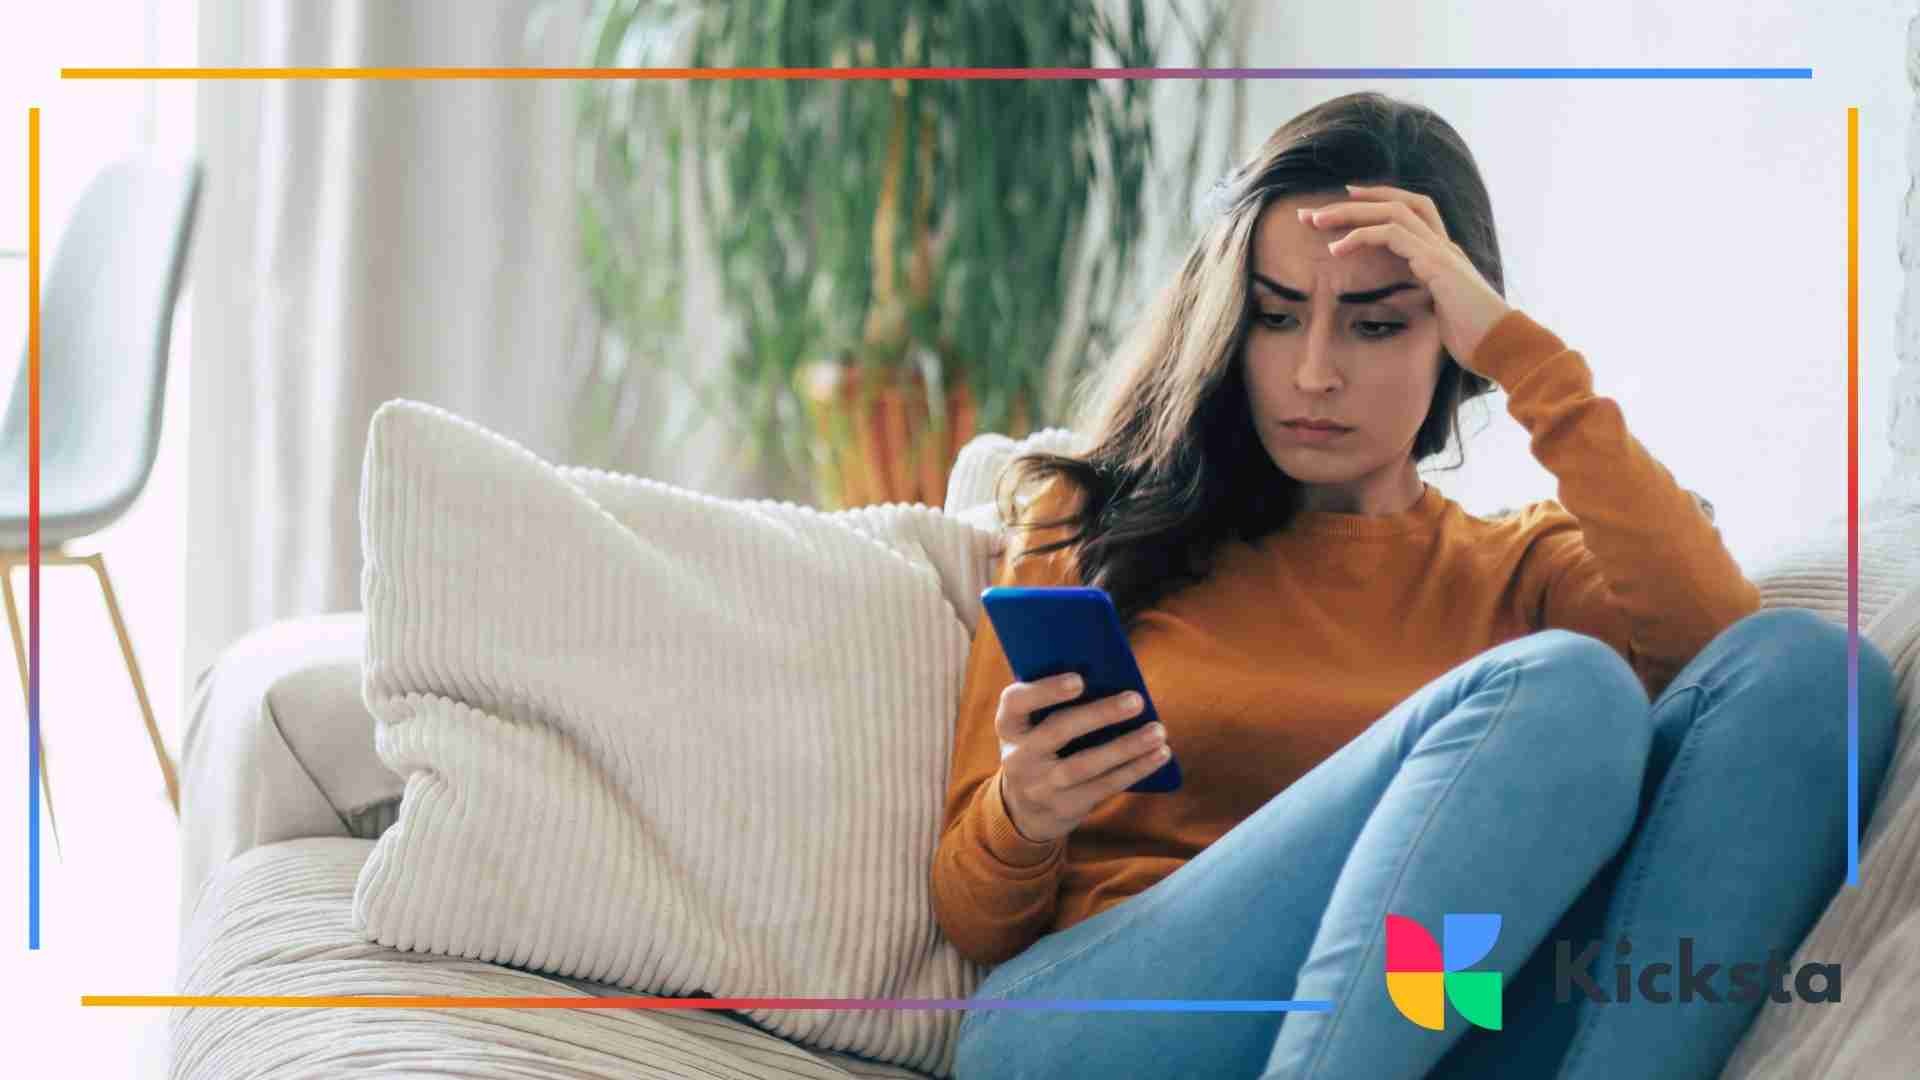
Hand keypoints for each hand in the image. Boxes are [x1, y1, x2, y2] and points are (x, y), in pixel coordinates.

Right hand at [993, 672, 1170, 844]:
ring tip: (1158, 730)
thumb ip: (1057, 704)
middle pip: (1058, 731)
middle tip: (1136, 700)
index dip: (1045, 690)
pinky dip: (1135, 769)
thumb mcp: (1033, 726)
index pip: (1016, 702)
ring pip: (1085, 765)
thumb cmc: (1041, 747)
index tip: (1079, 680)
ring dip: (1125, 747)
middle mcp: (1018, 756)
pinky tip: (1159, 754)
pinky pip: (1104, 786)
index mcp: (1009, 725)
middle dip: (1099, 715)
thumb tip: (1113, 678)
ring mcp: (1040, 786)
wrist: (1025, 808)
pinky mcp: (1065, 806)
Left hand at [1301, 183, 1511, 373]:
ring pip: (1393, 211)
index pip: (1412, 210)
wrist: (1503, 347)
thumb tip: (1405, 311)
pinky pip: (1393, 234)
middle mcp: (1444, 245)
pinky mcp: (1437, 263)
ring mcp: (1442, 251)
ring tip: (1316, 222)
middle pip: (1399, 202)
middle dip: (1354, 203)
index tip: (1345, 201)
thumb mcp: (1440, 315)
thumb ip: (1424, 302)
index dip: (1379, 201)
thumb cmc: (1473, 339)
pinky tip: (1336, 249)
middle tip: (1312, 211)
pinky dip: (1361, 236)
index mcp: (1444, 254)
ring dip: (1350, 213)